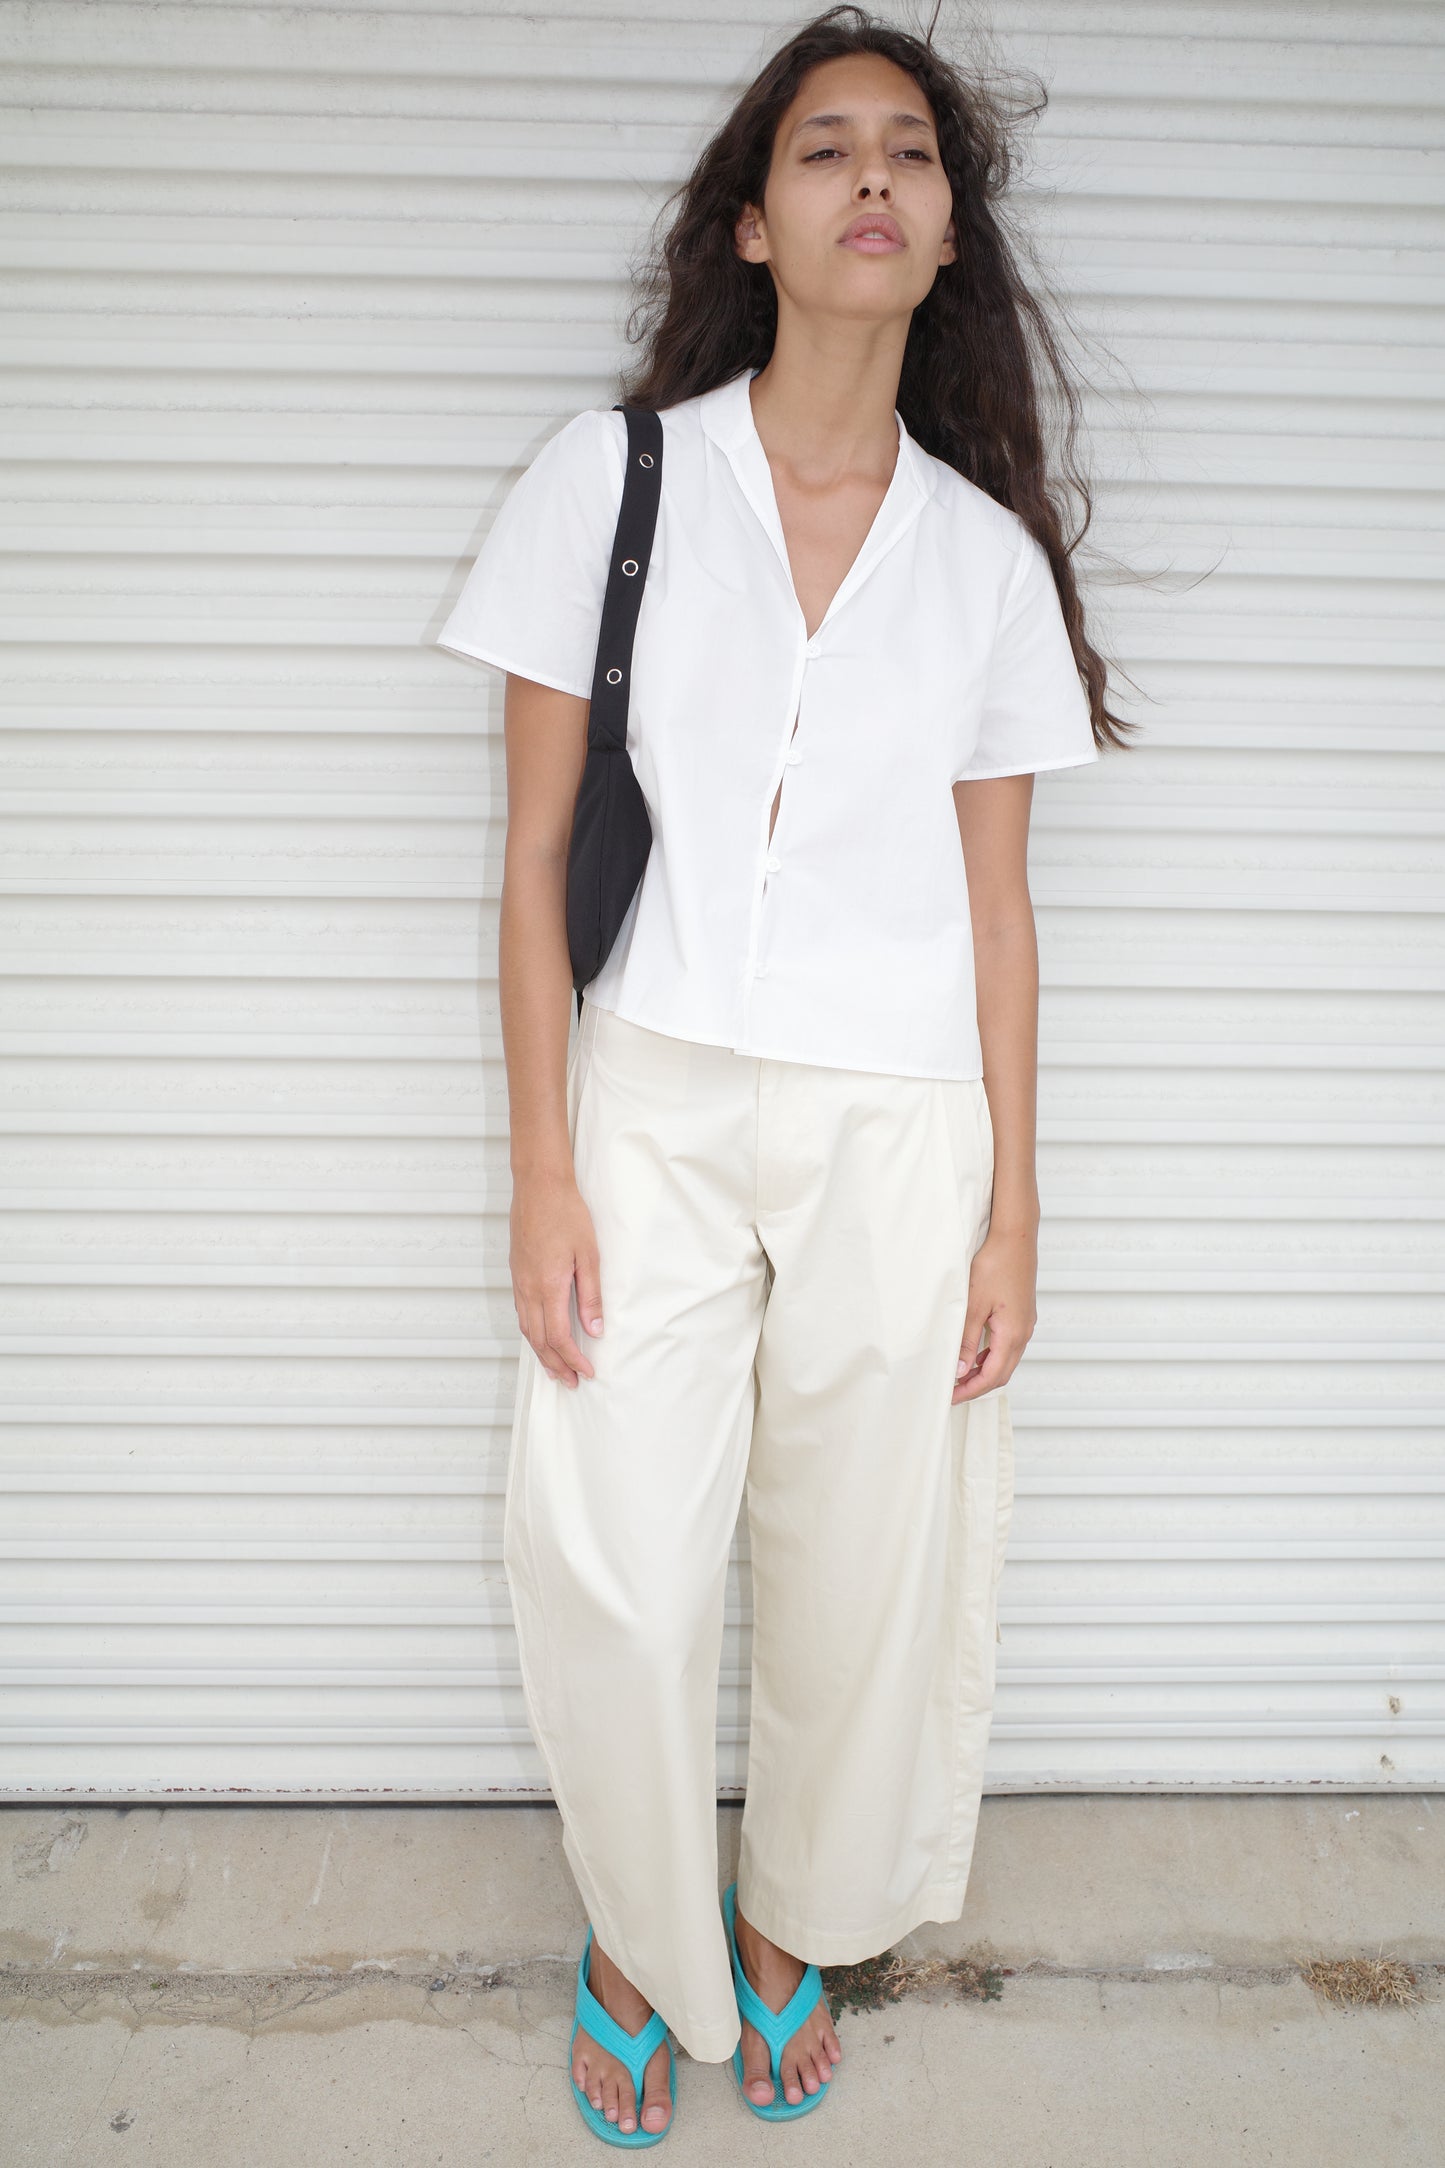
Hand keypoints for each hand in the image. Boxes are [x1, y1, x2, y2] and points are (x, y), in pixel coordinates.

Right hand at [509, 1165, 604, 1388]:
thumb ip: (590, 1296)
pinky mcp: (516, 1273)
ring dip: (541, 1353)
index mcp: (548, 1287)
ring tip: (555, 1369)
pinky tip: (540, 1336)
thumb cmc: (566, 1213)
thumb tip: (595, 1331)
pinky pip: (521, 1313)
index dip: (572, 1359)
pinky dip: (531, 1333)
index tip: (586, 1373)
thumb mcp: (587, 1255)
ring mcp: (519, 1282)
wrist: (538, 1185)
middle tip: (570, 1382)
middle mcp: (528, 1289)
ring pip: (526, 1329)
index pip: (558, 1337)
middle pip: (538, 1340)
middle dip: (555, 1365)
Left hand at [953, 1225, 1037, 1402]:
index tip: (950, 1397)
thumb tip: (960, 1371)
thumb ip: (966, 1340)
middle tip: (952, 1392)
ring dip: (984, 1372)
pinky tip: (975, 1354)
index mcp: (1013, 1334)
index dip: (971, 1391)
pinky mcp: (1022, 1314)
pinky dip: (991, 1357)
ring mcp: (1025, 1324)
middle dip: (977, 1387)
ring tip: (960, 1376)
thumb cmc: (995, 1265)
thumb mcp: (973, 1305)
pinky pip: (1008, 1346)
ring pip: (1005, 1360)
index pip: (992, 1376)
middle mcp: (1023, 1333)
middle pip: (1002, 1374)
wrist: (1016, 1237)